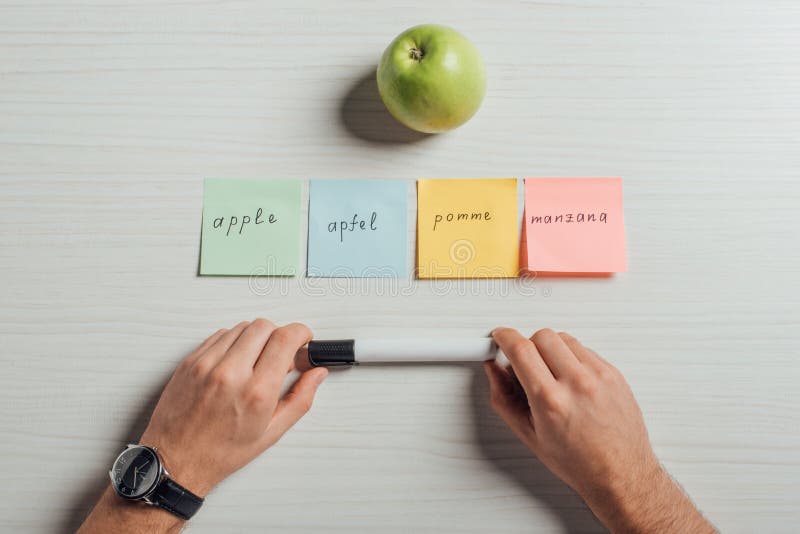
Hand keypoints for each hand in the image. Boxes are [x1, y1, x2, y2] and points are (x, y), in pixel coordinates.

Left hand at [139, 319, 327, 495]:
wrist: (175, 460)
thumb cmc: (219, 452)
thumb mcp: (270, 433)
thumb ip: (300, 399)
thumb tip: (316, 375)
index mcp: (256, 392)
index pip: (285, 339)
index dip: (301, 333)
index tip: (304, 338)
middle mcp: (230, 373)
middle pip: (265, 326)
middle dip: (280, 334)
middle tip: (281, 354)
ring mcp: (207, 364)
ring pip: (242, 327)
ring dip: (256, 338)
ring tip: (256, 361)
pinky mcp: (191, 361)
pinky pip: (220, 334)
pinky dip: (234, 342)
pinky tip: (236, 362)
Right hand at [486, 328, 714, 532]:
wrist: (621, 474)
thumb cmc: (579, 462)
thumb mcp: (529, 434)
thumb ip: (504, 397)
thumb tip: (494, 370)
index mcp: (551, 401)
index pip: (521, 349)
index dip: (504, 337)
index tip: (500, 337)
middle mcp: (578, 384)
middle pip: (542, 336)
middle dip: (528, 345)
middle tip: (526, 364)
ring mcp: (600, 376)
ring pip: (564, 339)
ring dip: (551, 350)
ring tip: (552, 375)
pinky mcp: (615, 373)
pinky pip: (585, 349)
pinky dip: (572, 358)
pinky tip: (571, 380)